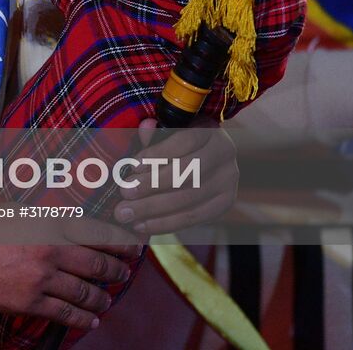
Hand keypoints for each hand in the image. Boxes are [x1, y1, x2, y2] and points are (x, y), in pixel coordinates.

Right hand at [0, 219, 138, 330]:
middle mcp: (51, 250)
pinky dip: (83, 319)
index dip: (122, 241)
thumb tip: (73, 219)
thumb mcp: (20, 211)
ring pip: (86, 292)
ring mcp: (41, 278)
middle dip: (118, 270)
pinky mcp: (29, 302)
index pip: (97, 232)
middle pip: (98, 264)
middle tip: (126, 273)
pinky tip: (92, 321)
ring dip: (103, 298)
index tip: (135, 246)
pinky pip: (65, 314)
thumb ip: (48, 216)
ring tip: (109, 300)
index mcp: (49, 224)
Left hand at [112, 119, 237, 234]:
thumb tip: (145, 127)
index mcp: (209, 129)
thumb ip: (155, 132)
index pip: (184, 142)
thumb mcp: (167, 130)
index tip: (132, 167)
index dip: (157, 155)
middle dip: (151, 186)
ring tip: (126, 213)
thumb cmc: (176, 140)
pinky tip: (142, 224)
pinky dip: (165, 223)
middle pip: (186, 174)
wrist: (203, 156)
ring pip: (188, 200)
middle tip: (124, 193)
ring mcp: (228, 180)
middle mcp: (225, 153)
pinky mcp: (225, 203)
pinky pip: (193, 218)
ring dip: (153, 208)